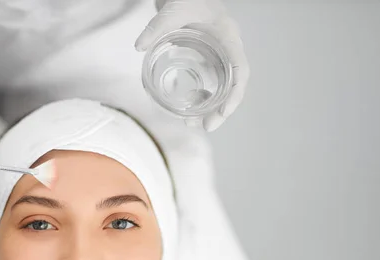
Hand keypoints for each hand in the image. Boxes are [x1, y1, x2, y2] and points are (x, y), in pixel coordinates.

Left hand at [135, 0, 249, 131]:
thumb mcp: (172, 10)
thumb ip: (156, 27)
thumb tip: (139, 47)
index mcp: (227, 37)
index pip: (240, 69)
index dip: (235, 93)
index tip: (224, 112)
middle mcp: (227, 48)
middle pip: (233, 84)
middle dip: (222, 109)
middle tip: (206, 127)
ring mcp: (219, 54)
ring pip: (222, 87)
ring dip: (211, 106)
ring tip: (193, 123)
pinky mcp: (208, 58)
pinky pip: (211, 82)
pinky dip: (203, 97)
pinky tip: (190, 108)